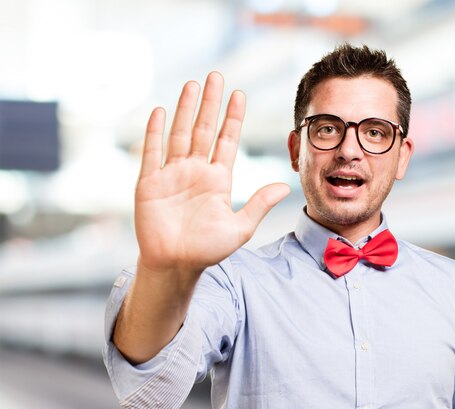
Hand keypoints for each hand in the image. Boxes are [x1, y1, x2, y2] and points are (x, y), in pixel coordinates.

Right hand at [134, 72, 290, 274]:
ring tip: (193, 84)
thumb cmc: (207, 250)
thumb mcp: (240, 227)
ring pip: (179, 134)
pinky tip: (159, 111)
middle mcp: (195, 172)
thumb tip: (285, 186)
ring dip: (186, 109)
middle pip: (204, 130)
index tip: (239, 95)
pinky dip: (154, 132)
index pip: (227, 141)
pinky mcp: (149, 183)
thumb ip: (259, 204)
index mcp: (218, 180)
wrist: (176, 266)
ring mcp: (172, 175)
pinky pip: (151, 152)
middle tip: (216, 76)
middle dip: (211, 103)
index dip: (233, 118)